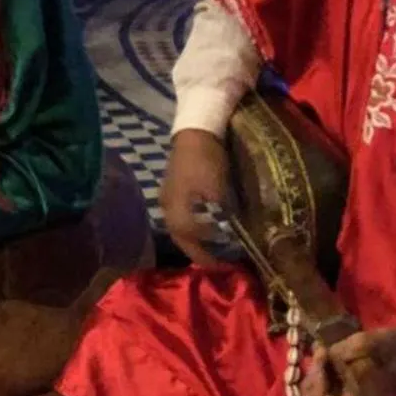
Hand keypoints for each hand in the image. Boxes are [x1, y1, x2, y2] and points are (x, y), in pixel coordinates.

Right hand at [159, 129, 232, 266]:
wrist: (195, 130)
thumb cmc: (207, 162)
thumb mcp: (218, 192)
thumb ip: (220, 218)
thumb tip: (228, 238)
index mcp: (177, 214)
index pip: (192, 245)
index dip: (208, 258)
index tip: (225, 265)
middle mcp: (167, 210)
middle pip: (182, 240)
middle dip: (200, 252)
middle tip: (218, 260)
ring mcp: (167, 198)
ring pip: (180, 229)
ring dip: (195, 240)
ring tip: (213, 246)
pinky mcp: (171, 189)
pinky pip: (181, 216)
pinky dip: (193, 226)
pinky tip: (205, 225)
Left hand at [300, 329, 395, 395]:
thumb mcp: (383, 342)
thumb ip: (356, 348)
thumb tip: (331, 354)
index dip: (317, 390)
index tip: (324, 361)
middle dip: (312, 382)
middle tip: (321, 355)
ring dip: (315, 375)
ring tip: (323, 351)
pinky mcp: (351, 388)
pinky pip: (326, 388)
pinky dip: (321, 371)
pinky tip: (327, 352)